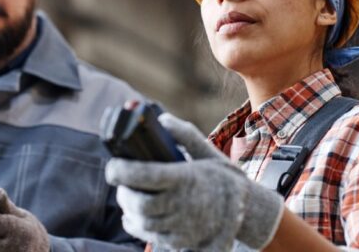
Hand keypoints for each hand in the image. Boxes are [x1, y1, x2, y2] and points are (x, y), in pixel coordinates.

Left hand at [105, 113, 284, 250]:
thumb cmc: (223, 177)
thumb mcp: (208, 152)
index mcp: (186, 178)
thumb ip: (184, 133)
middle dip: (123, 192)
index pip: (145, 175)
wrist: (247, 210)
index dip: (121, 171)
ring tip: (127, 194)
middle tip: (119, 181)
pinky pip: (150, 235)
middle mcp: (183, 204)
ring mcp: (182, 226)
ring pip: (142, 221)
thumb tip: (161, 119)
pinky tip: (134, 213)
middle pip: (140, 203)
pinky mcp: (180, 241)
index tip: (112, 166)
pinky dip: (136, 224)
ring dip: (128, 208)